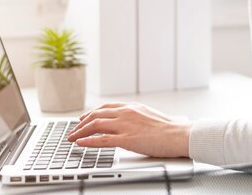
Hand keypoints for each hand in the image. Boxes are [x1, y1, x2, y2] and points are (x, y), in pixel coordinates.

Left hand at [67, 102, 192, 157]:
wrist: (178, 134)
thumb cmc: (169, 128)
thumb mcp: (150, 116)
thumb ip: (137, 117)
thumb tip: (131, 122)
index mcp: (132, 107)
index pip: (106, 107)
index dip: (92, 113)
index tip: (84, 118)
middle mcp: (126, 113)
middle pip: (97, 115)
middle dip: (82, 123)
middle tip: (74, 129)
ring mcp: (125, 126)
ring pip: (95, 125)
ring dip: (80, 132)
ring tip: (72, 137)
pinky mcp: (126, 139)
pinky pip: (101, 140)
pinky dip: (88, 141)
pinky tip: (80, 143)